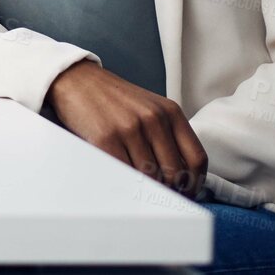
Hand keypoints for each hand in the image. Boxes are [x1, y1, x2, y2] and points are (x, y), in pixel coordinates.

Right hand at [45, 60, 206, 195]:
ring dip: (145, 188)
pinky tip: (122, 180)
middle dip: (169, 190)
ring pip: (150, 178)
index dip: (194, 183)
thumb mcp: (150, 108)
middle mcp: (154, 118)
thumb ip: (167, 136)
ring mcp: (130, 128)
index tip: (185, 193)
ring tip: (137, 186)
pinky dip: (126, 184)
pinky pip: (125, 174)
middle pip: (175, 173)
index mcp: (171, 111)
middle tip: (158, 195)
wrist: (78, 80)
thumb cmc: (114, 99)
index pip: (196, 158)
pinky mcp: (107, 138)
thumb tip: (179, 177)